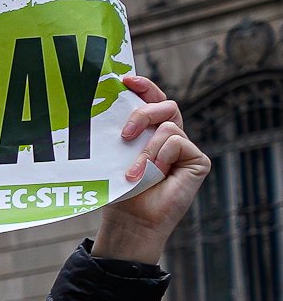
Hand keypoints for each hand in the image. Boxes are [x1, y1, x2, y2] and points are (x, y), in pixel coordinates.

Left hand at [94, 75, 208, 265]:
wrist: (131, 220)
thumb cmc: (119, 191)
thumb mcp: (115, 157)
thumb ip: (118, 134)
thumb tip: (103, 107)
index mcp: (150, 132)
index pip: (153, 100)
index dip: (144, 86)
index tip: (126, 80)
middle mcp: (171, 136)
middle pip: (165, 105)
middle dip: (143, 113)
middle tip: (124, 135)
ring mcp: (185, 148)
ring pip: (168, 126)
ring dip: (146, 150)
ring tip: (134, 172)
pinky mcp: (197, 160)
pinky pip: (177, 142)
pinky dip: (161, 157)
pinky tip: (155, 175)